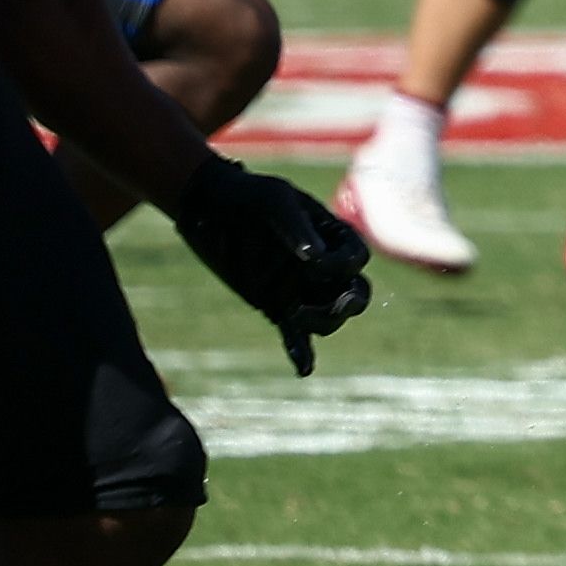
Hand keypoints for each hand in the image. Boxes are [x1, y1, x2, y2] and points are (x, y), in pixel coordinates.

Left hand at [173, 153, 373, 373]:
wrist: (210, 208)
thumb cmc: (248, 196)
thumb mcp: (274, 201)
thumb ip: (296, 228)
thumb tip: (314, 257)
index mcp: (333, 237)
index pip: (355, 260)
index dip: (340, 266)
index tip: (312, 261)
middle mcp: (323, 267)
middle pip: (354, 295)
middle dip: (349, 303)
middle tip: (340, 304)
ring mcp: (301, 289)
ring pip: (327, 318)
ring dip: (320, 321)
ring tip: (297, 316)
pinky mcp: (275, 307)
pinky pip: (294, 334)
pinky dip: (301, 352)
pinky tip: (304, 369)